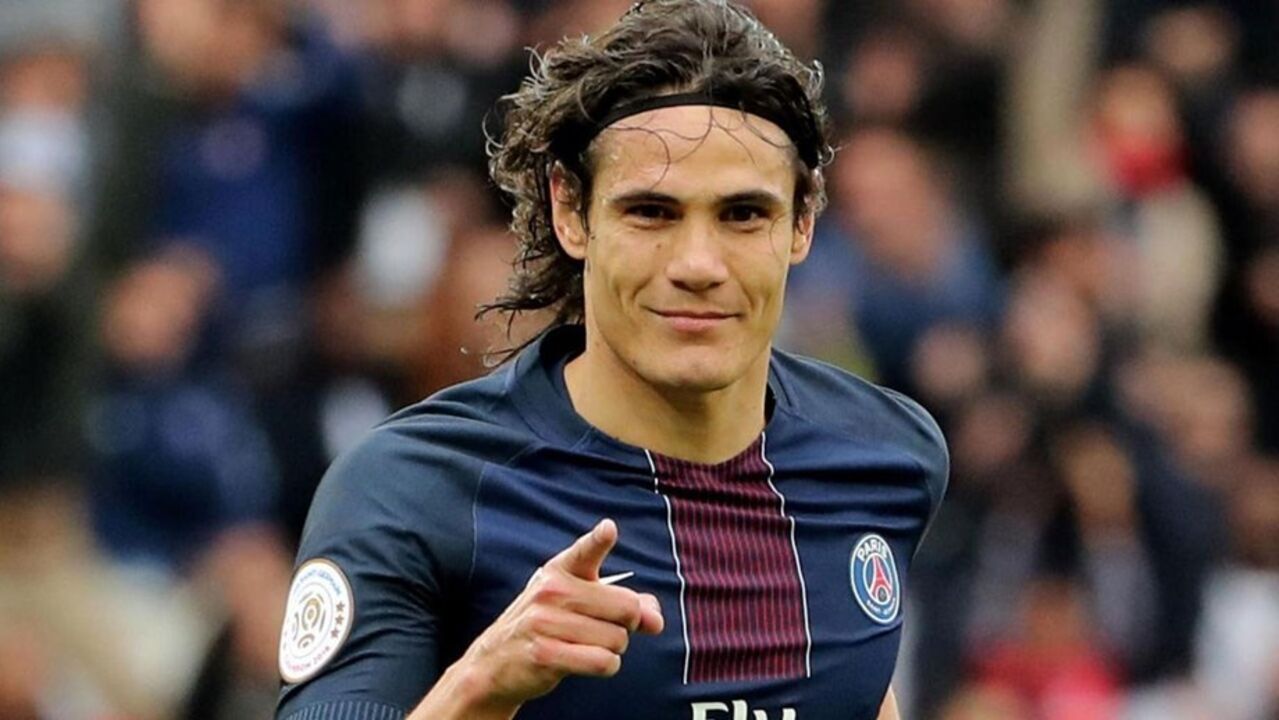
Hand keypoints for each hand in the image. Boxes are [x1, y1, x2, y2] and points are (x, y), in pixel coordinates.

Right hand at [415, 519, 663, 718]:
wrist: (496, 661)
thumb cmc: (547, 626)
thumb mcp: (579, 603)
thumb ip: (624, 603)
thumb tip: (656, 619)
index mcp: (561, 571)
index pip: (585, 552)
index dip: (599, 540)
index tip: (608, 529)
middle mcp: (553, 591)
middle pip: (626, 608)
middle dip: (626, 625)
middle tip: (602, 629)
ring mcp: (546, 622)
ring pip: (617, 639)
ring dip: (612, 650)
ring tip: (586, 646)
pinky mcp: (545, 654)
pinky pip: (603, 662)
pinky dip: (605, 666)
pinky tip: (585, 662)